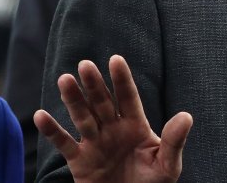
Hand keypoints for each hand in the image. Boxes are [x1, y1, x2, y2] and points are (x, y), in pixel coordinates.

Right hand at [34, 55, 192, 182]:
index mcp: (135, 126)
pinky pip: (64, 143)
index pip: (128, 98)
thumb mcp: (167, 166)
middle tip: (85, 65)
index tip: (115, 59)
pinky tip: (40, 116)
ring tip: (64, 79)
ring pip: (82, 116)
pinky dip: (52, 131)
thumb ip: (174, 142)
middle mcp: (113, 129)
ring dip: (73, 99)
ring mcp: (94, 143)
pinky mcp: (79, 160)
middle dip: (94, 85)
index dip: (121, 79)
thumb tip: (186, 116)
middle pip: (102, 102)